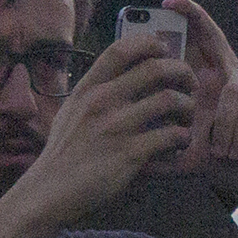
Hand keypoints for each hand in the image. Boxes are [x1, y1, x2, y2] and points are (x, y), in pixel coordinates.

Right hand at [17, 34, 194, 226]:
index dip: (151, 43)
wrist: (47, 194)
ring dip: (187, 107)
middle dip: (183, 73)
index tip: (165, 51)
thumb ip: (95, 92)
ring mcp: (116, 127)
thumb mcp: (71, 112)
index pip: (122, 49)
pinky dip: (183, 138)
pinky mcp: (129, 154)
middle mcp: (102, 102)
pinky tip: (179, 144)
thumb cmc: (63, 154)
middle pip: (156, 68)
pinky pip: (172, 135)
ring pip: (171, 100)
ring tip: (186, 118)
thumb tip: (123, 71)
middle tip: (190, 85)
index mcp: (87, 89)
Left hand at [161, 0, 237, 205]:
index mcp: (211, 84)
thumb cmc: (224, 161)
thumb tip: (121, 147)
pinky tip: (236, 149)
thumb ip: (159, 147)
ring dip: (223, 125)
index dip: (188, 19)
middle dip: (195, 19)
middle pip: (216, 38)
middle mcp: (234, 77)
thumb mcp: (185, 153)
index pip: (200, 45)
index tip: (168, 3)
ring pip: (233, 89)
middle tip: (174, 7)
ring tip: (219, 149)